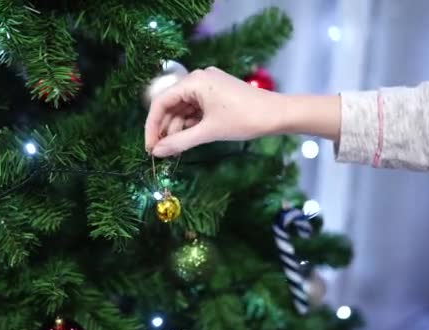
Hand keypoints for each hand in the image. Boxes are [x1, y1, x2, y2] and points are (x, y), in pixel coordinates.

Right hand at [145, 66, 286, 156]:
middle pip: (171, 105)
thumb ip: (180, 142)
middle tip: (161, 152)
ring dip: (177, 129)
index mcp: (194, 81)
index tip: (150, 147)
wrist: (278, 114)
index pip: (161, 102)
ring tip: (174, 150)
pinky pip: (195, 110)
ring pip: (183, 109)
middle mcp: (198, 79)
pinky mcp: (216, 94)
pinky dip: (190, 125)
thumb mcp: (208, 132)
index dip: (152, 126)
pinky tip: (187, 140)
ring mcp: (208, 86)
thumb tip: (157, 152)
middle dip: (165, 129)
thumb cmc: (244, 119)